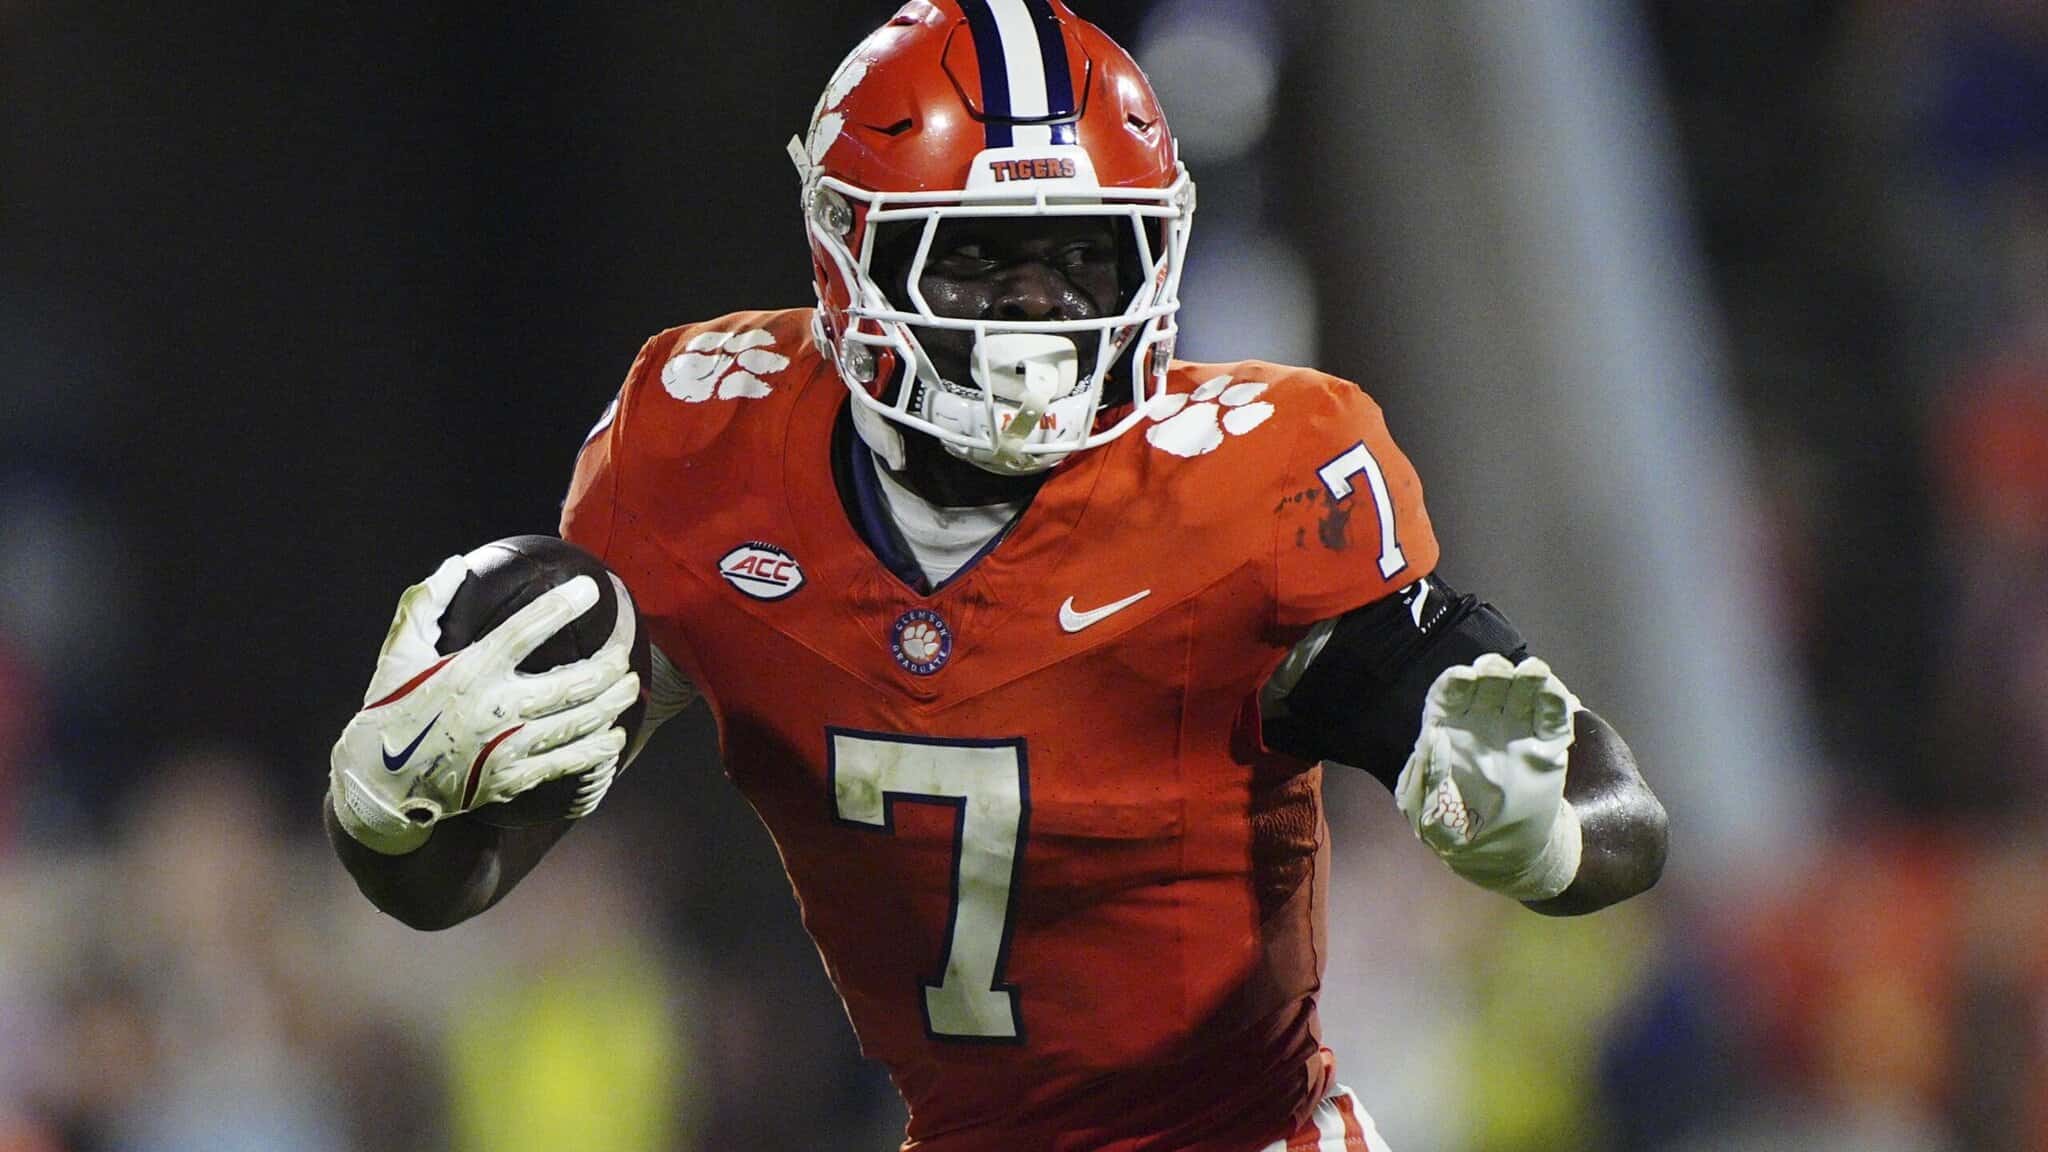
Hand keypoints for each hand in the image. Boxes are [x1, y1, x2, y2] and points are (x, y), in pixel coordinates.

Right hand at [329, 554, 640, 854]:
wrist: (378, 785)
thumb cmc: (390, 708)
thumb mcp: (398, 652)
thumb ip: (427, 603)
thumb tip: (458, 564)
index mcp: (469, 671)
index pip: (525, 631)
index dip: (561, 606)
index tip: (591, 589)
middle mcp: (494, 709)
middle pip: (570, 683)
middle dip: (607, 666)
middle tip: (624, 654)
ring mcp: (506, 748)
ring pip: (576, 723)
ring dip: (611, 704)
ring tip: (630, 688)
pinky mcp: (510, 780)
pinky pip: (564, 763)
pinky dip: (595, 750)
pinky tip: (613, 738)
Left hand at [1394, 653, 1582, 900]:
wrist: (1503, 855)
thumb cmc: (1452, 830)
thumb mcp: (1426, 811)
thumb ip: (1425, 775)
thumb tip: (1430, 737)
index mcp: (1449, 732)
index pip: (1450, 698)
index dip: (1455, 684)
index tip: (1462, 676)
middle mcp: (1482, 725)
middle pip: (1486, 688)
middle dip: (1491, 673)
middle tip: (1495, 667)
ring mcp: (1516, 734)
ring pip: (1521, 695)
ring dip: (1527, 679)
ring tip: (1532, 671)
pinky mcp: (1548, 748)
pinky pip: (1553, 718)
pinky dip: (1556, 700)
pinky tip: (1553, 688)